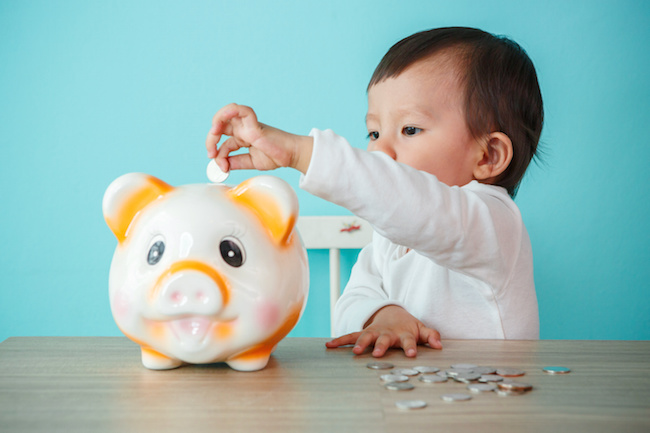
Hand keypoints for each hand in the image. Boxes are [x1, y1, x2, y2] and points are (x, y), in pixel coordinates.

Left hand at [205, 103, 312, 173]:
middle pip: (219, 126)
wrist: (290, 156)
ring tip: (214, 136)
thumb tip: (222, 166)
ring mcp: (248, 125)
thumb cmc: (275, 156)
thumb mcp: (250, 162)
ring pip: (226, 114)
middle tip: (212, 154)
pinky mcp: (255, 125)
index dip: (217, 154)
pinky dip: (229, 111)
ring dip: (215, 123)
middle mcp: (243, 129)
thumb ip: (236, 162)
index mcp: (241, 138)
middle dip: (211, 140)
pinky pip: (242, 110)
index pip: (222, 143)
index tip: (221, 167)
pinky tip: (221, 122)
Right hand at [325, 305, 442, 357]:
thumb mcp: (420, 329)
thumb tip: (439, 345)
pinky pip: (350, 337)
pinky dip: (340, 341)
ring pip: (365, 337)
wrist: (391, 313)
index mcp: (402, 334)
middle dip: (381, 346)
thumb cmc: (407, 326)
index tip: (411, 355)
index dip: (410, 347)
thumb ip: (430, 336)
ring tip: (355, 352)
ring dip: (359, 344)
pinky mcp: (362, 333)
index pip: (408, 341)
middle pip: (384, 339)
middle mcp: (386, 333)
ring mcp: (373, 332)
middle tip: (378, 354)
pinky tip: (328, 345)